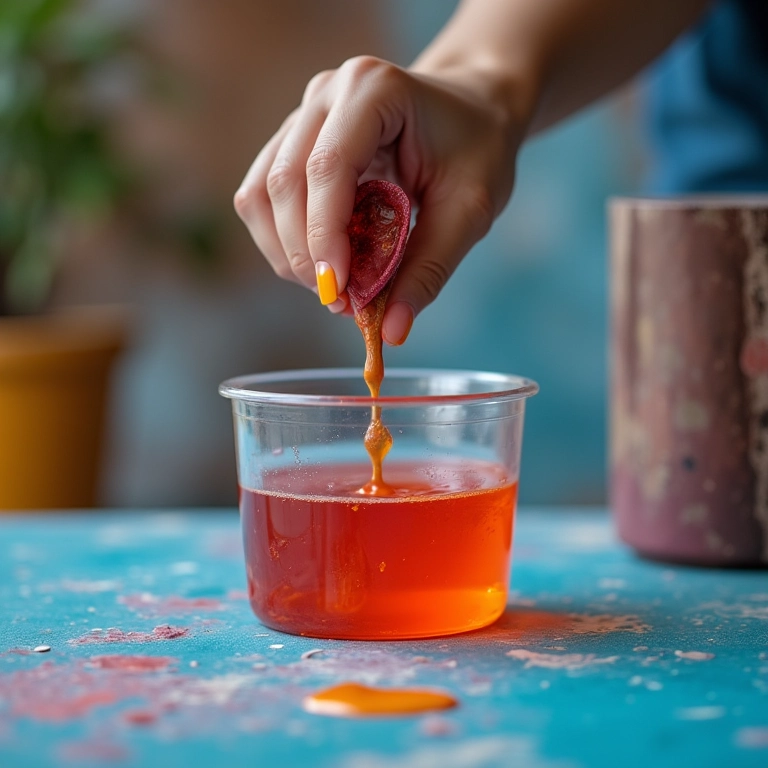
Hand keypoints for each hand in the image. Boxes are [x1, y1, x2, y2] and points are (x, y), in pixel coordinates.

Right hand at [234, 55, 526, 344]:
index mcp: (373, 89)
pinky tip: (323, 263)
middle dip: (306, 255)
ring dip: (288, 252)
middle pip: (283, 184)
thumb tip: (390, 331)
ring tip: (334, 286)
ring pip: (260, 194)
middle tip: (343, 302)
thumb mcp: (471, 209)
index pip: (328, 166)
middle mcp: (325, 95)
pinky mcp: (291, 144)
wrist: (471, 111)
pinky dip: (284, 241)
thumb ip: (429, 268)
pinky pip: (262, 198)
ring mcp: (301, 116)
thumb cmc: (477, 149)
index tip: (339, 292)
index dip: (324, 235)